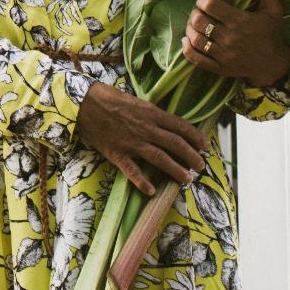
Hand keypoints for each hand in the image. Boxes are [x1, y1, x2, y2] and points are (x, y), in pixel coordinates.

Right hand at [76, 82, 211, 196]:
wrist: (84, 102)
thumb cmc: (108, 97)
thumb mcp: (135, 101)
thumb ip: (151, 113)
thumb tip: (166, 122)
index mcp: (151, 113)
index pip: (179, 126)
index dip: (195, 136)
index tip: (205, 145)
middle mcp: (146, 128)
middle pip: (175, 144)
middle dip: (191, 156)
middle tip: (201, 166)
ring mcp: (132, 142)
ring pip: (160, 158)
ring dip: (176, 170)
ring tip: (188, 179)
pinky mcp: (117, 153)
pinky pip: (132, 170)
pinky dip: (142, 182)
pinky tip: (151, 191)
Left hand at [183, 0, 289, 87]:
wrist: (274, 66)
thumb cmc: (271, 36)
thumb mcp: (273, 12)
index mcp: (240, 21)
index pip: (210, 6)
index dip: (202, 1)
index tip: (204, 1)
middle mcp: (229, 37)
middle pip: (199, 21)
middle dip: (194, 14)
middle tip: (197, 12)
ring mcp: (223, 55)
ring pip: (195, 39)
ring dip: (189, 30)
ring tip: (192, 25)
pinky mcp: (220, 68)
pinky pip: (197, 59)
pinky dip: (187, 49)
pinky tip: (186, 41)